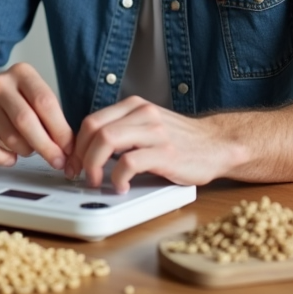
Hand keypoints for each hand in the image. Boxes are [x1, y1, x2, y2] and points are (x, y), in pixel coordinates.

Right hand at [0, 63, 74, 170]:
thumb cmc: (19, 101)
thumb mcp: (36, 97)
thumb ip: (53, 117)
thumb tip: (70, 149)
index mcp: (22, 72)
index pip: (45, 102)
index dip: (60, 129)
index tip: (70, 148)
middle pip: (26, 120)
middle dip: (46, 146)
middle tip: (58, 161)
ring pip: (11, 138)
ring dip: (27, 151)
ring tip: (31, 149)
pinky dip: (5, 159)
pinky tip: (12, 157)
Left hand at [67, 96, 236, 192]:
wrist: (217, 145)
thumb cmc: (181, 141)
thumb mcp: (147, 126)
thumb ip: (123, 131)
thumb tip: (89, 149)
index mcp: (134, 107)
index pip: (91, 121)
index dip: (77, 146)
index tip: (75, 163)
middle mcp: (143, 114)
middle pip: (93, 129)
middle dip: (81, 156)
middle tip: (82, 175)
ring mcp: (154, 132)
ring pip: (106, 140)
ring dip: (94, 166)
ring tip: (98, 181)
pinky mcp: (165, 153)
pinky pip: (128, 163)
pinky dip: (118, 178)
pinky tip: (122, 187)